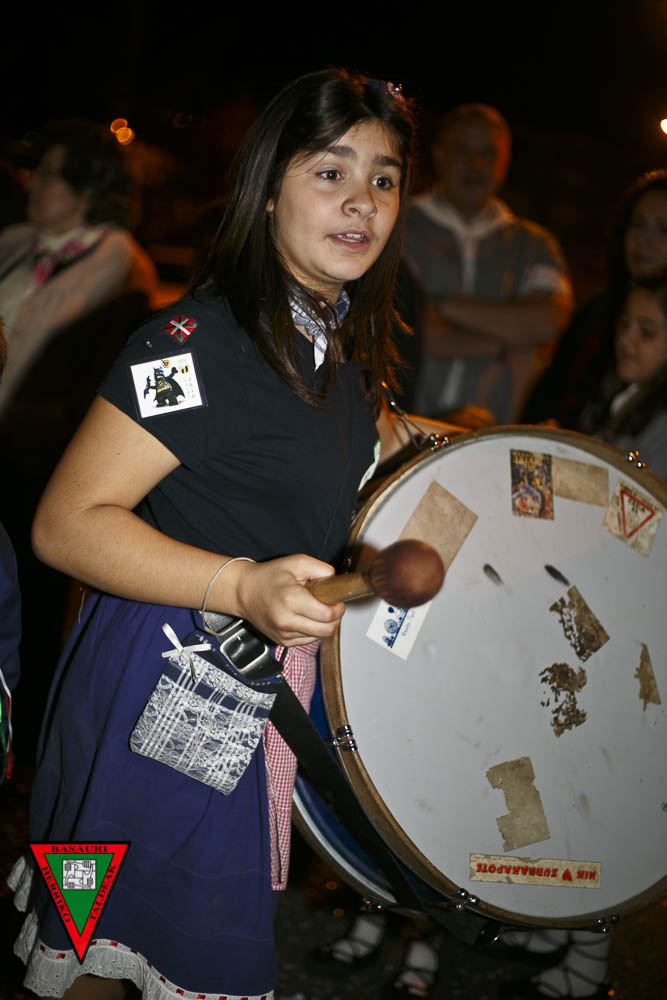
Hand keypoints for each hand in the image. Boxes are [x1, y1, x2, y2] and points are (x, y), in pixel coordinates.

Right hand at [226, 555, 345, 646]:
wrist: (244, 591)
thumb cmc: (268, 576)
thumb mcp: (297, 562)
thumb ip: (322, 569)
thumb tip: (336, 583)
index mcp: (291, 600)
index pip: (327, 615)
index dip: (338, 608)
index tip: (336, 600)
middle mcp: (286, 621)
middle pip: (327, 630)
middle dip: (334, 618)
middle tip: (328, 605)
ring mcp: (284, 634)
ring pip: (319, 636)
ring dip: (322, 624)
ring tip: (312, 609)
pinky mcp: (282, 642)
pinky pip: (308, 640)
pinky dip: (312, 629)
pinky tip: (304, 616)